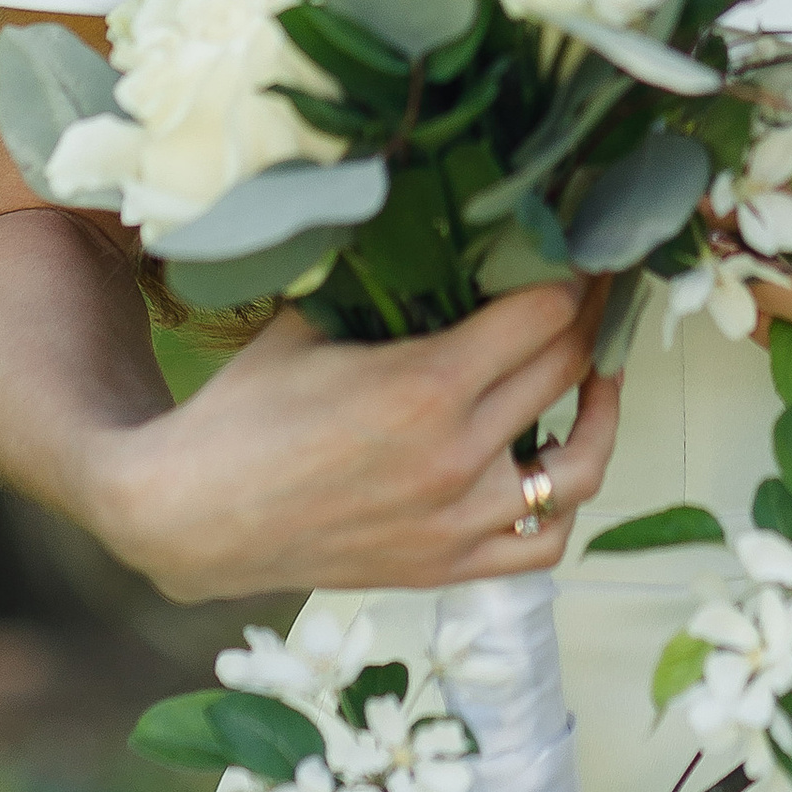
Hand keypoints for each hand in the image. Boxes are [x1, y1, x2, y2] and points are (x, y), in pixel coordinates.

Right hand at [82, 283, 621, 601]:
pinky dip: (561, 501)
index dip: (573, 271)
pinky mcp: (444, 567)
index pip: (544, 313)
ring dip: (601, 413)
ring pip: (578, 466)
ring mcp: (456, 521)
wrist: (190, 517)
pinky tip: (550, 459)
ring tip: (595, 372)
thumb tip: (433, 224)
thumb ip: (381, 281)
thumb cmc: (243, 410)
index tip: (581, 243)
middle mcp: (456, 456)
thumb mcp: (311, 321)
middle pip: (566, 369)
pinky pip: (541, 542)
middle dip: (590, 315)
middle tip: (595, 283)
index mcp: (426, 384)